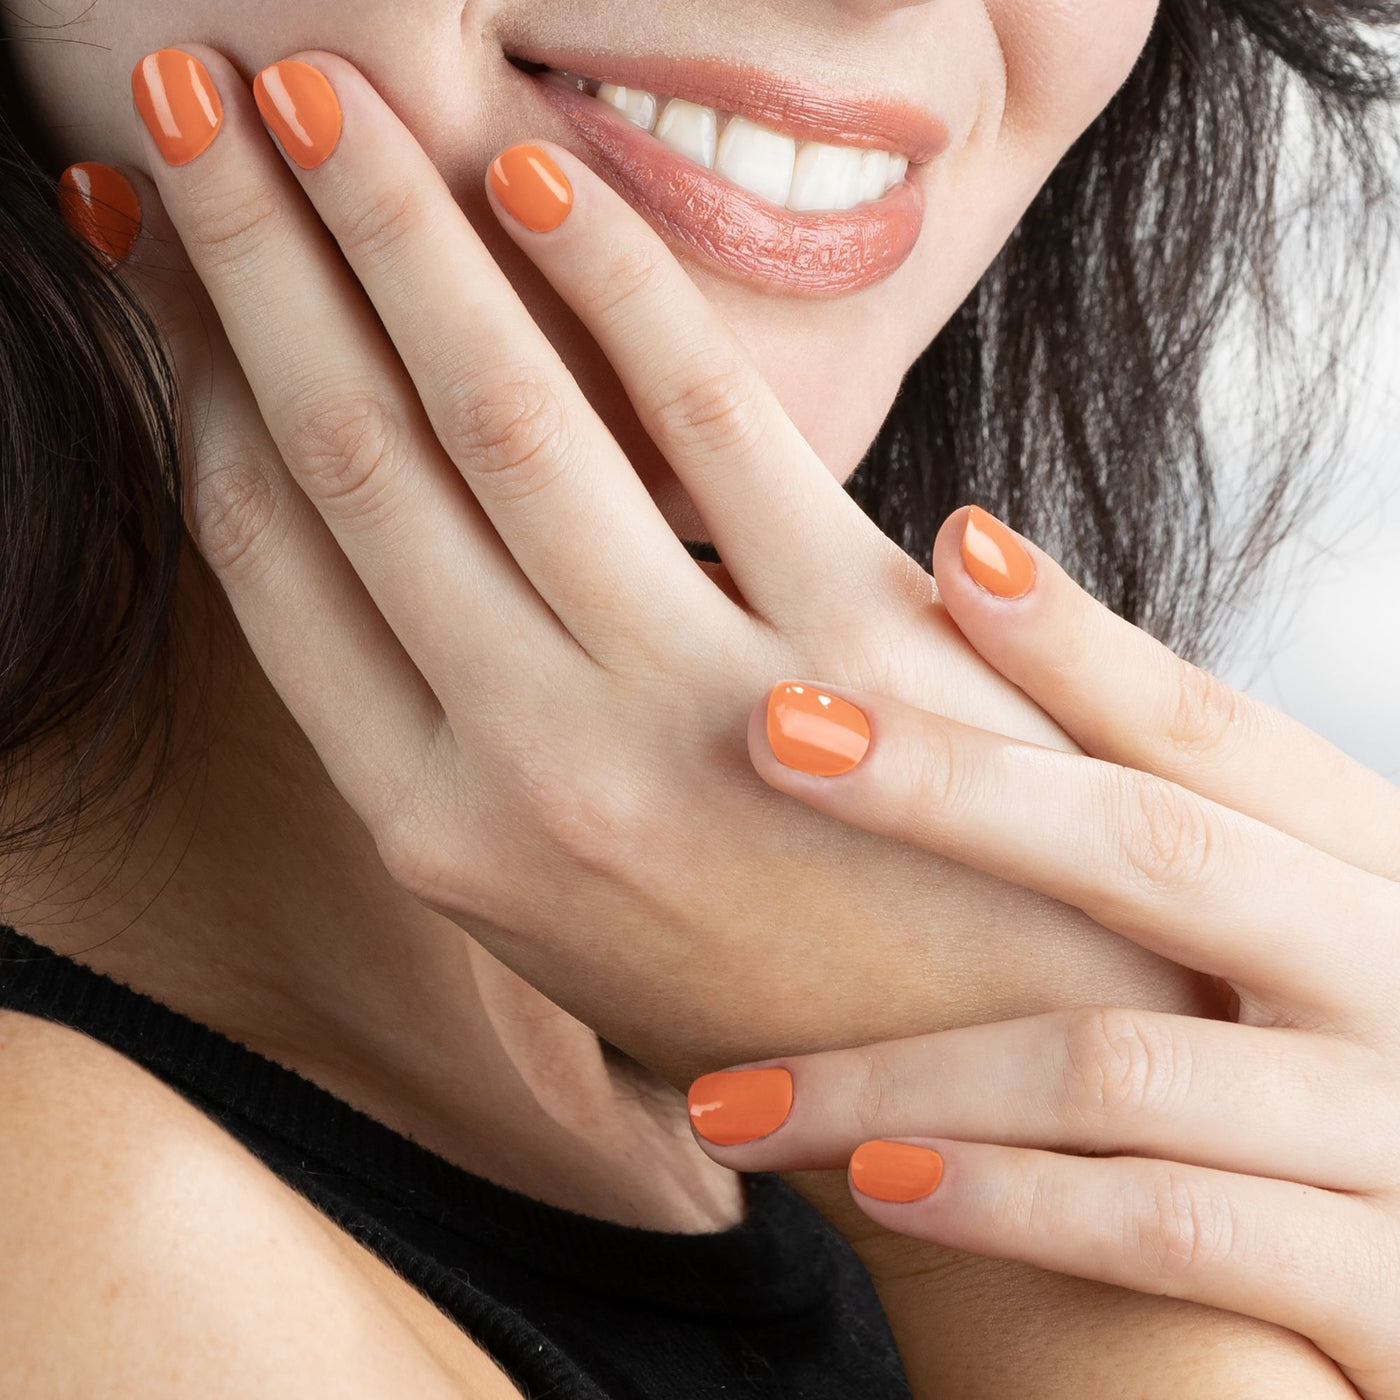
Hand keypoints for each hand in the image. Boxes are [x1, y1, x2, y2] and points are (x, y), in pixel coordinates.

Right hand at [105, 46, 1210, 1085]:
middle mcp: (522, 775)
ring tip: (318, 86)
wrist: (975, 1073)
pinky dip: (613, 280)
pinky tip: (538, 165)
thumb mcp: (563, 899)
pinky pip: (704, 421)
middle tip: (177, 82)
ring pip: (495, 418)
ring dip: (393, 232)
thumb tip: (386, 543)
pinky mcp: (842, 655)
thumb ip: (466, 729)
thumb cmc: (764, 972)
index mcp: (432, 829)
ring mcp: (682, 716)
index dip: (192, 367)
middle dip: (249, 253)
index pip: (270, 550)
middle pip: (348, 457)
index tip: (153, 232)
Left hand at [684, 505, 1399, 1394]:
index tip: (948, 548)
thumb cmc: (1344, 1075)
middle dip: (950, 784)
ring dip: (898, 1073)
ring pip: (1112, 1063)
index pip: (1207, 732)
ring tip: (723, 1094)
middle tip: (767, 729)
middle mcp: (1393, 971)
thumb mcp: (1308, 928)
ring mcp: (1397, 1132)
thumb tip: (989, 645)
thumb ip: (1179, 835)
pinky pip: (1168, 1230)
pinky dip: (1014, 1204)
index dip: (1076, 643)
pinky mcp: (1385, 1290)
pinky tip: (877, 1190)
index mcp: (1371, 868)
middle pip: (1152, 848)